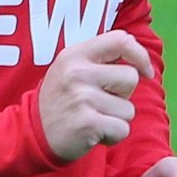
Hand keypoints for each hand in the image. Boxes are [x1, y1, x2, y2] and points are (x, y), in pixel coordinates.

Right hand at [37, 31, 154, 159]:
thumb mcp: (71, 69)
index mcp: (75, 54)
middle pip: (131, 77)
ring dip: (116, 119)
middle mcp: (77, 72)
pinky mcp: (87, 123)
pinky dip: (112, 137)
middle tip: (99, 103)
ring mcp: (81, 98)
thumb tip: (140, 59)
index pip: (121, 40)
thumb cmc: (61, 101)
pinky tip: (93, 134)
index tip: (145, 72)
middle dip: (123, 95)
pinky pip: (122, 129)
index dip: (140, 55)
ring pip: (128, 109)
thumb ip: (100, 59)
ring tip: (92, 119)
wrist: (31, 135)